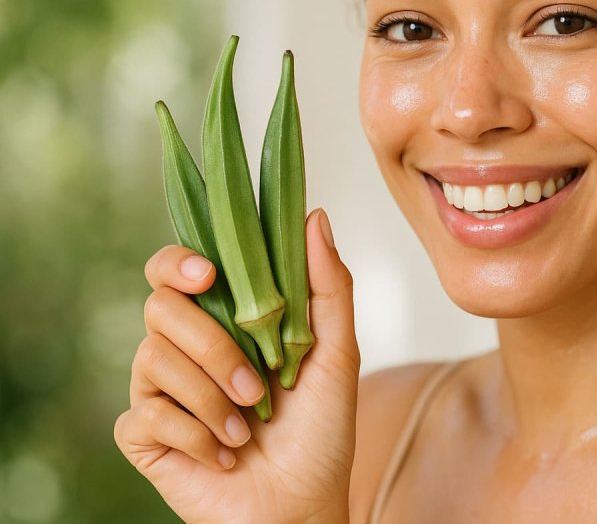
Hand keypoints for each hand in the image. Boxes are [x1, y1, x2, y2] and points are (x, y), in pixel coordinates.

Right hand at [114, 209, 357, 523]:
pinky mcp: (143, 434)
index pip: (178, 268)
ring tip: (247, 429)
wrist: (302, 506)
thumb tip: (315, 216)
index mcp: (225, 319)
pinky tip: (223, 454)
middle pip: (161, 307)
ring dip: (213, 399)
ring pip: (153, 359)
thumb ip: (328, 286)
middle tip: (255, 385)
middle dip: (213, 347)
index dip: (180, 260)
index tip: (209, 273)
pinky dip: (195, 436)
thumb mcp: (338, 354)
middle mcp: (186, 347)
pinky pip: (144, 414)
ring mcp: (160, 389)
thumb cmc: (322, 431)